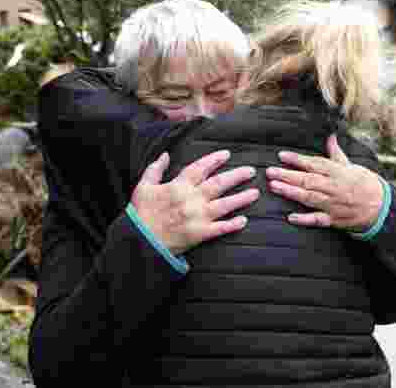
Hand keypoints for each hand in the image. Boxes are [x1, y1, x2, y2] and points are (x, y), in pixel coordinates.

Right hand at [131, 150, 259, 254]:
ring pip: (224, 205)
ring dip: (242, 198)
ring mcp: (197, 217)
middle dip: (237, 176)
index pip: (200, 168)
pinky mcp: (199, 234)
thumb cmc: (141, 214)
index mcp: (178, 186)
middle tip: (251, 171)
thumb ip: (155, 169)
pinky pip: (220, 228)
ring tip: (255, 193)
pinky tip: (244, 220)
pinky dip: (232, 225)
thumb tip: (166, 155)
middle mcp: (191, 199)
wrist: (139, 241)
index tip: (227, 154)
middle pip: (219, 184)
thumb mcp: (143, 187)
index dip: (214, 160)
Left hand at [267, 134, 384, 231]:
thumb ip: (336, 154)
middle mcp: (334, 187)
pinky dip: (304, 219)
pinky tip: (291, 217)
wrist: (381, 206)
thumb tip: (330, 137)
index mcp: (338, 172)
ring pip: (309, 197)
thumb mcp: (352, 166)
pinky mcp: (334, 219)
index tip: (281, 156)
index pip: (314, 164)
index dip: (297, 159)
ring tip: (274, 187)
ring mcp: (333, 204)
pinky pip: (318, 220)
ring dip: (291, 192)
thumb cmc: (364, 184)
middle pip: (308, 180)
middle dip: (288, 175)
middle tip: (270, 172)